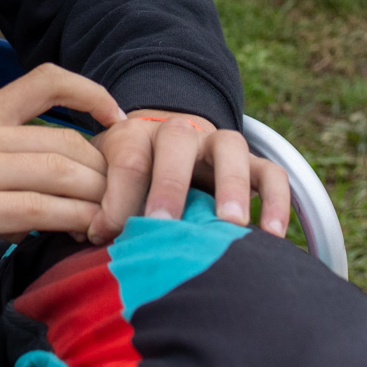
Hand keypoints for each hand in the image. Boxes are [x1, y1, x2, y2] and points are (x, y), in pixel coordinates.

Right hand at [0, 64, 126, 274]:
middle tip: (119, 201)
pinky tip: (83, 235)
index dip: (92, 93)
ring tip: (109, 224)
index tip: (117, 119)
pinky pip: (41, 209)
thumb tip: (31, 212)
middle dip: (106, 173)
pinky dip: (74, 221)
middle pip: (69, 140)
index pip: (46, 79)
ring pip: (65, 172)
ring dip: (99, 201)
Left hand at [87, 110, 290, 244]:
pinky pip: (272, 173)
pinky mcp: (252, 162)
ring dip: (230, 184)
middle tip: (164, 223)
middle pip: (176, 141)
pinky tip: (272, 235)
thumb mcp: (104, 184)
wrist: (163, 152)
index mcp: (135, 134)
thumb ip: (97, 205)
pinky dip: (276, 201)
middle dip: (169, 184)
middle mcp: (178, 131)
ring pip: (230, 147)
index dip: (116, 198)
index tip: (107, 235)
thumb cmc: (127, 183)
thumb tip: (90, 233)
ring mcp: (218, 143)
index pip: (127, 158)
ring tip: (230, 224)